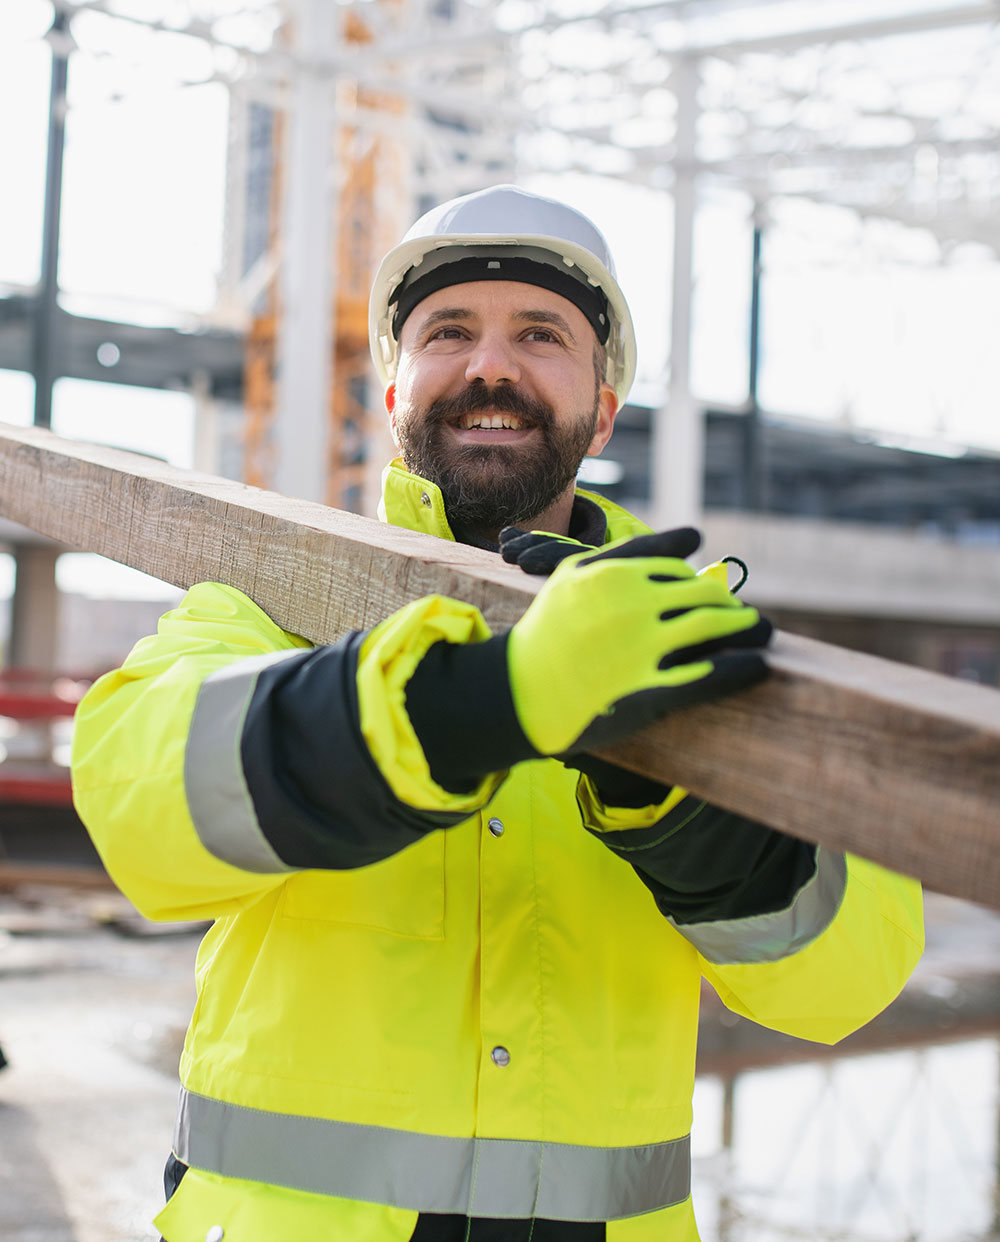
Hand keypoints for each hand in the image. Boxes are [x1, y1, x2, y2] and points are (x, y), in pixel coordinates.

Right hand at [506, 529, 771, 754]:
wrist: (522, 689)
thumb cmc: (549, 628)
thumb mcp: (579, 576)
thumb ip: (634, 551)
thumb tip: (696, 535)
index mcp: (618, 574)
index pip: (677, 571)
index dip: (699, 583)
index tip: (710, 591)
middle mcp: (635, 605)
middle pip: (700, 596)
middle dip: (728, 604)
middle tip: (744, 613)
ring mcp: (643, 647)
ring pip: (710, 628)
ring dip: (742, 628)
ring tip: (758, 630)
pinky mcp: (651, 688)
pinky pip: (708, 675)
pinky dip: (740, 669)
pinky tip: (759, 666)